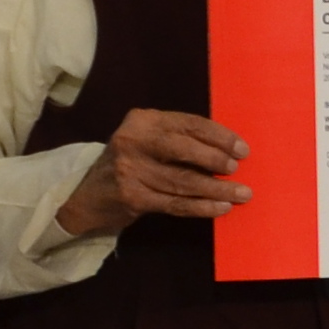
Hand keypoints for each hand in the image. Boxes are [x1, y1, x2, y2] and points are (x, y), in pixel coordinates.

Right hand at [56, 107, 246, 239]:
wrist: (87, 195)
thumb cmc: (129, 163)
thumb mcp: (146, 140)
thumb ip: (177, 138)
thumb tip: (226, 150)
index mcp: (142, 120)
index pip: (188, 123)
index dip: (218, 136)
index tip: (241, 148)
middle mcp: (133, 141)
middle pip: (184, 149)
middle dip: (216, 159)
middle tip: (238, 169)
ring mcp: (131, 171)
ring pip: (183, 180)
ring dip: (216, 189)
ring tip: (241, 193)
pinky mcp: (133, 198)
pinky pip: (176, 203)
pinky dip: (202, 207)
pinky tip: (221, 208)